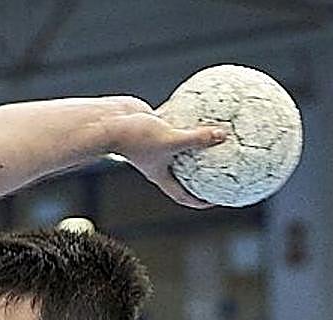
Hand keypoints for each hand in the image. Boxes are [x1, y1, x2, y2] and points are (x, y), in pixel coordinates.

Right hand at [107, 103, 226, 208]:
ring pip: (181, 144)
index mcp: (159, 173)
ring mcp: (155, 143)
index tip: (215, 200)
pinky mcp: (153, 124)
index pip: (181, 195)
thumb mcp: (170, 139)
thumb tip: (223, 135)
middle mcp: (157, 161)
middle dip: (201, 173)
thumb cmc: (132, 136)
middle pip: (183, 172)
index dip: (198, 201)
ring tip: (217, 132)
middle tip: (220, 169)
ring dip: (197, 140)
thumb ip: (197, 138)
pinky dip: (186, 116)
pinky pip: (174, 121)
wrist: (109, 121)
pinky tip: (201, 105)